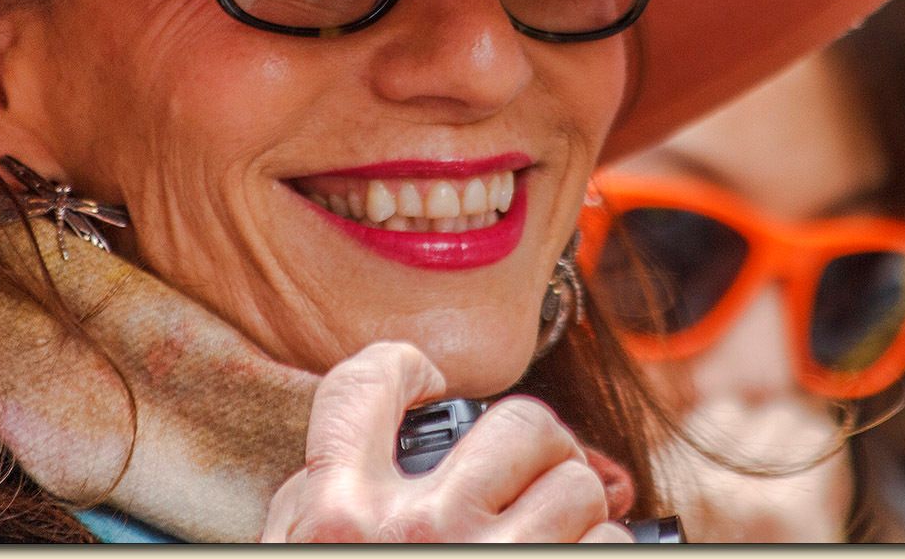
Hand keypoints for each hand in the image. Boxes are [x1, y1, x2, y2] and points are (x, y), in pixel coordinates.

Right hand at [261, 341, 632, 542]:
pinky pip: (611, 539)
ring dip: (573, 507)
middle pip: (521, 424)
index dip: (404, 365)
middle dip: (533, 450)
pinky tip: (569, 558)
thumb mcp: (293, 554)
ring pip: (577, 479)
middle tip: (522, 480)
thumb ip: (314, 498)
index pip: (368, 381)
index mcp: (337, 514)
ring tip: (551, 531)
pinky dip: (600, 547)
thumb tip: (346, 449)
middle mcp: (418, 531)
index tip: (424, 378)